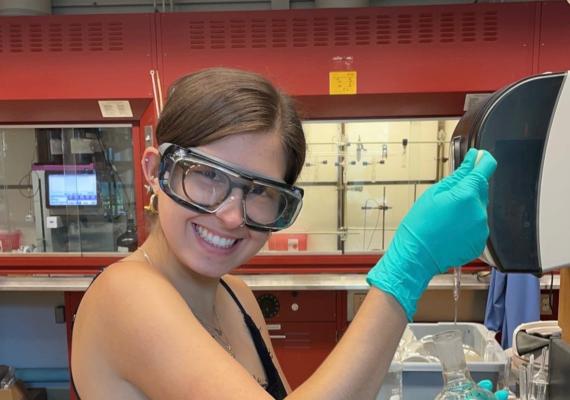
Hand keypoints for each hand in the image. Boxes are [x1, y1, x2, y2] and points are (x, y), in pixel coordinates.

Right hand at [367, 148, 496, 319]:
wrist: (416, 256)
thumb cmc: (419, 225)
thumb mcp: (434, 194)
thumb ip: (458, 176)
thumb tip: (473, 160)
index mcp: (466, 195)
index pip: (486, 169)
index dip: (483, 161)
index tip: (480, 157)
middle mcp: (479, 211)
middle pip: (480, 190)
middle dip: (467, 190)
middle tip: (446, 200)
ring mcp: (481, 229)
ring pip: (478, 209)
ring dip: (466, 208)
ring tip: (445, 219)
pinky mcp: (479, 242)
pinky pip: (476, 226)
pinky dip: (466, 224)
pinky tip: (450, 230)